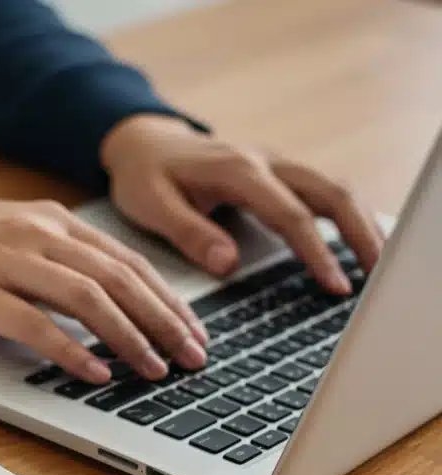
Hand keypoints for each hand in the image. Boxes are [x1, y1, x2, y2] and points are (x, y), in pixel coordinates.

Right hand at [0, 196, 208, 383]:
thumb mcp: (7, 237)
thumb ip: (53, 259)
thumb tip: (106, 301)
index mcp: (48, 220)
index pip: (126, 260)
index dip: (168, 298)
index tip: (194, 331)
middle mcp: (34, 234)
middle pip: (119, 278)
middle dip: (165, 321)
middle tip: (194, 357)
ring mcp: (4, 261)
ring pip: (88, 298)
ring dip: (130, 337)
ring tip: (155, 369)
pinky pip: (35, 323)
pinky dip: (72, 350)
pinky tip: (95, 372)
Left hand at [100, 115, 384, 293]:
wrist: (142, 144)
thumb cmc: (144, 176)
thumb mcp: (150, 205)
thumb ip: (188, 233)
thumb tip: (227, 264)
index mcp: (236, 170)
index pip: (290, 213)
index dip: (316, 251)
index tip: (334, 284)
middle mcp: (265, 162)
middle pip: (331, 193)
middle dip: (360, 234)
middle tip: (376, 277)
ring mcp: (276, 165)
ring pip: (336, 188)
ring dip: (362, 224)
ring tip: (377, 265)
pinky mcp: (280, 173)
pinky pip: (324, 191)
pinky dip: (348, 216)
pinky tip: (358, 244)